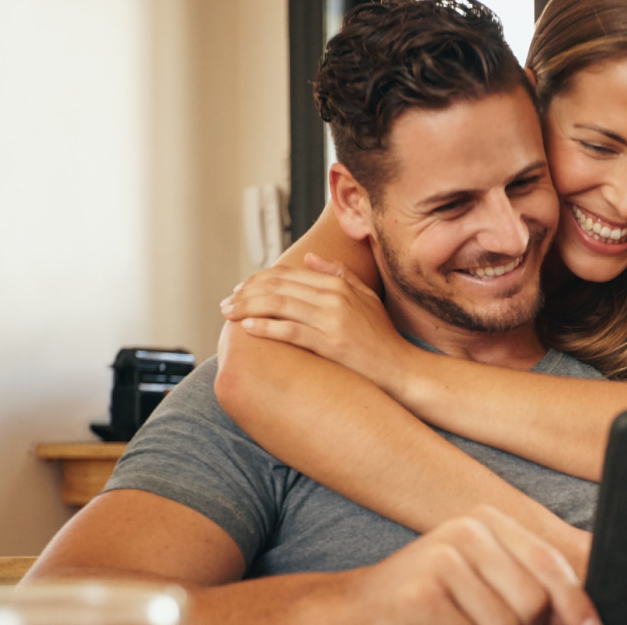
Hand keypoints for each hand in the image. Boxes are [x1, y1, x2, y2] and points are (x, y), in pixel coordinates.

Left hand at [220, 253, 413, 391]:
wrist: (400, 368)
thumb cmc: (382, 337)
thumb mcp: (365, 297)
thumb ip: (338, 274)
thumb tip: (308, 257)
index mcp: (339, 285)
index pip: (289, 274)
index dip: (259, 279)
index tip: (240, 289)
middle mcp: (334, 298)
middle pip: (278, 287)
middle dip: (246, 293)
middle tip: (226, 302)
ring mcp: (332, 320)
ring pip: (279, 306)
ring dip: (248, 308)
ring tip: (229, 314)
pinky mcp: (331, 344)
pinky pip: (290, 331)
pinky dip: (266, 327)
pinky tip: (248, 328)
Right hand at [344, 506, 599, 624]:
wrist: (348, 611)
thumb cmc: (424, 606)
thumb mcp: (477, 583)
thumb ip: (525, 590)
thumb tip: (584, 618)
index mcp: (486, 522)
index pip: (552, 563)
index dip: (577, 604)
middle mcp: (467, 531)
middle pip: (536, 598)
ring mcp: (444, 558)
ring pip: (509, 624)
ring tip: (458, 624)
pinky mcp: (425, 593)